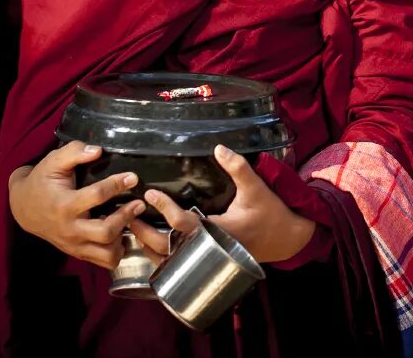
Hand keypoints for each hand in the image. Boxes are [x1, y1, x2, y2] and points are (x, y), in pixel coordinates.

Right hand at [8, 141, 146, 268]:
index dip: (118, 185)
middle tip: (138, 204)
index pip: (97, 196)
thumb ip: (74, 152)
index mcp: (65, 204)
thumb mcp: (53, 161)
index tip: (133, 177)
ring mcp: (74, 244)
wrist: (24, 208)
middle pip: (105, 232)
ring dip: (123, 239)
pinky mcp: (77, 252)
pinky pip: (103, 262)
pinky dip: (116, 252)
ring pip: (107, 254)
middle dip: (125, 217)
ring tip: (129, 222)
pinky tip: (121, 235)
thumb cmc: (42, 181)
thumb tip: (98, 150)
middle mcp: (70, 229)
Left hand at [132, 145, 315, 264]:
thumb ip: (239, 168)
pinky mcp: (208, 260)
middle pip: (169, 249)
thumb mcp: (257, 188)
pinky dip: (161, 255)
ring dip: (149, 246)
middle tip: (127, 215)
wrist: (285, 238)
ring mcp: (208, 259)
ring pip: (170, 261)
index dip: (166, 209)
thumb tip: (218, 148)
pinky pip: (178, 263)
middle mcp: (210, 250)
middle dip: (145, 234)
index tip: (149, 193)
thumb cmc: (270, 212)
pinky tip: (148, 243)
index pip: (185, 225)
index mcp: (220, 232)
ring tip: (131, 228)